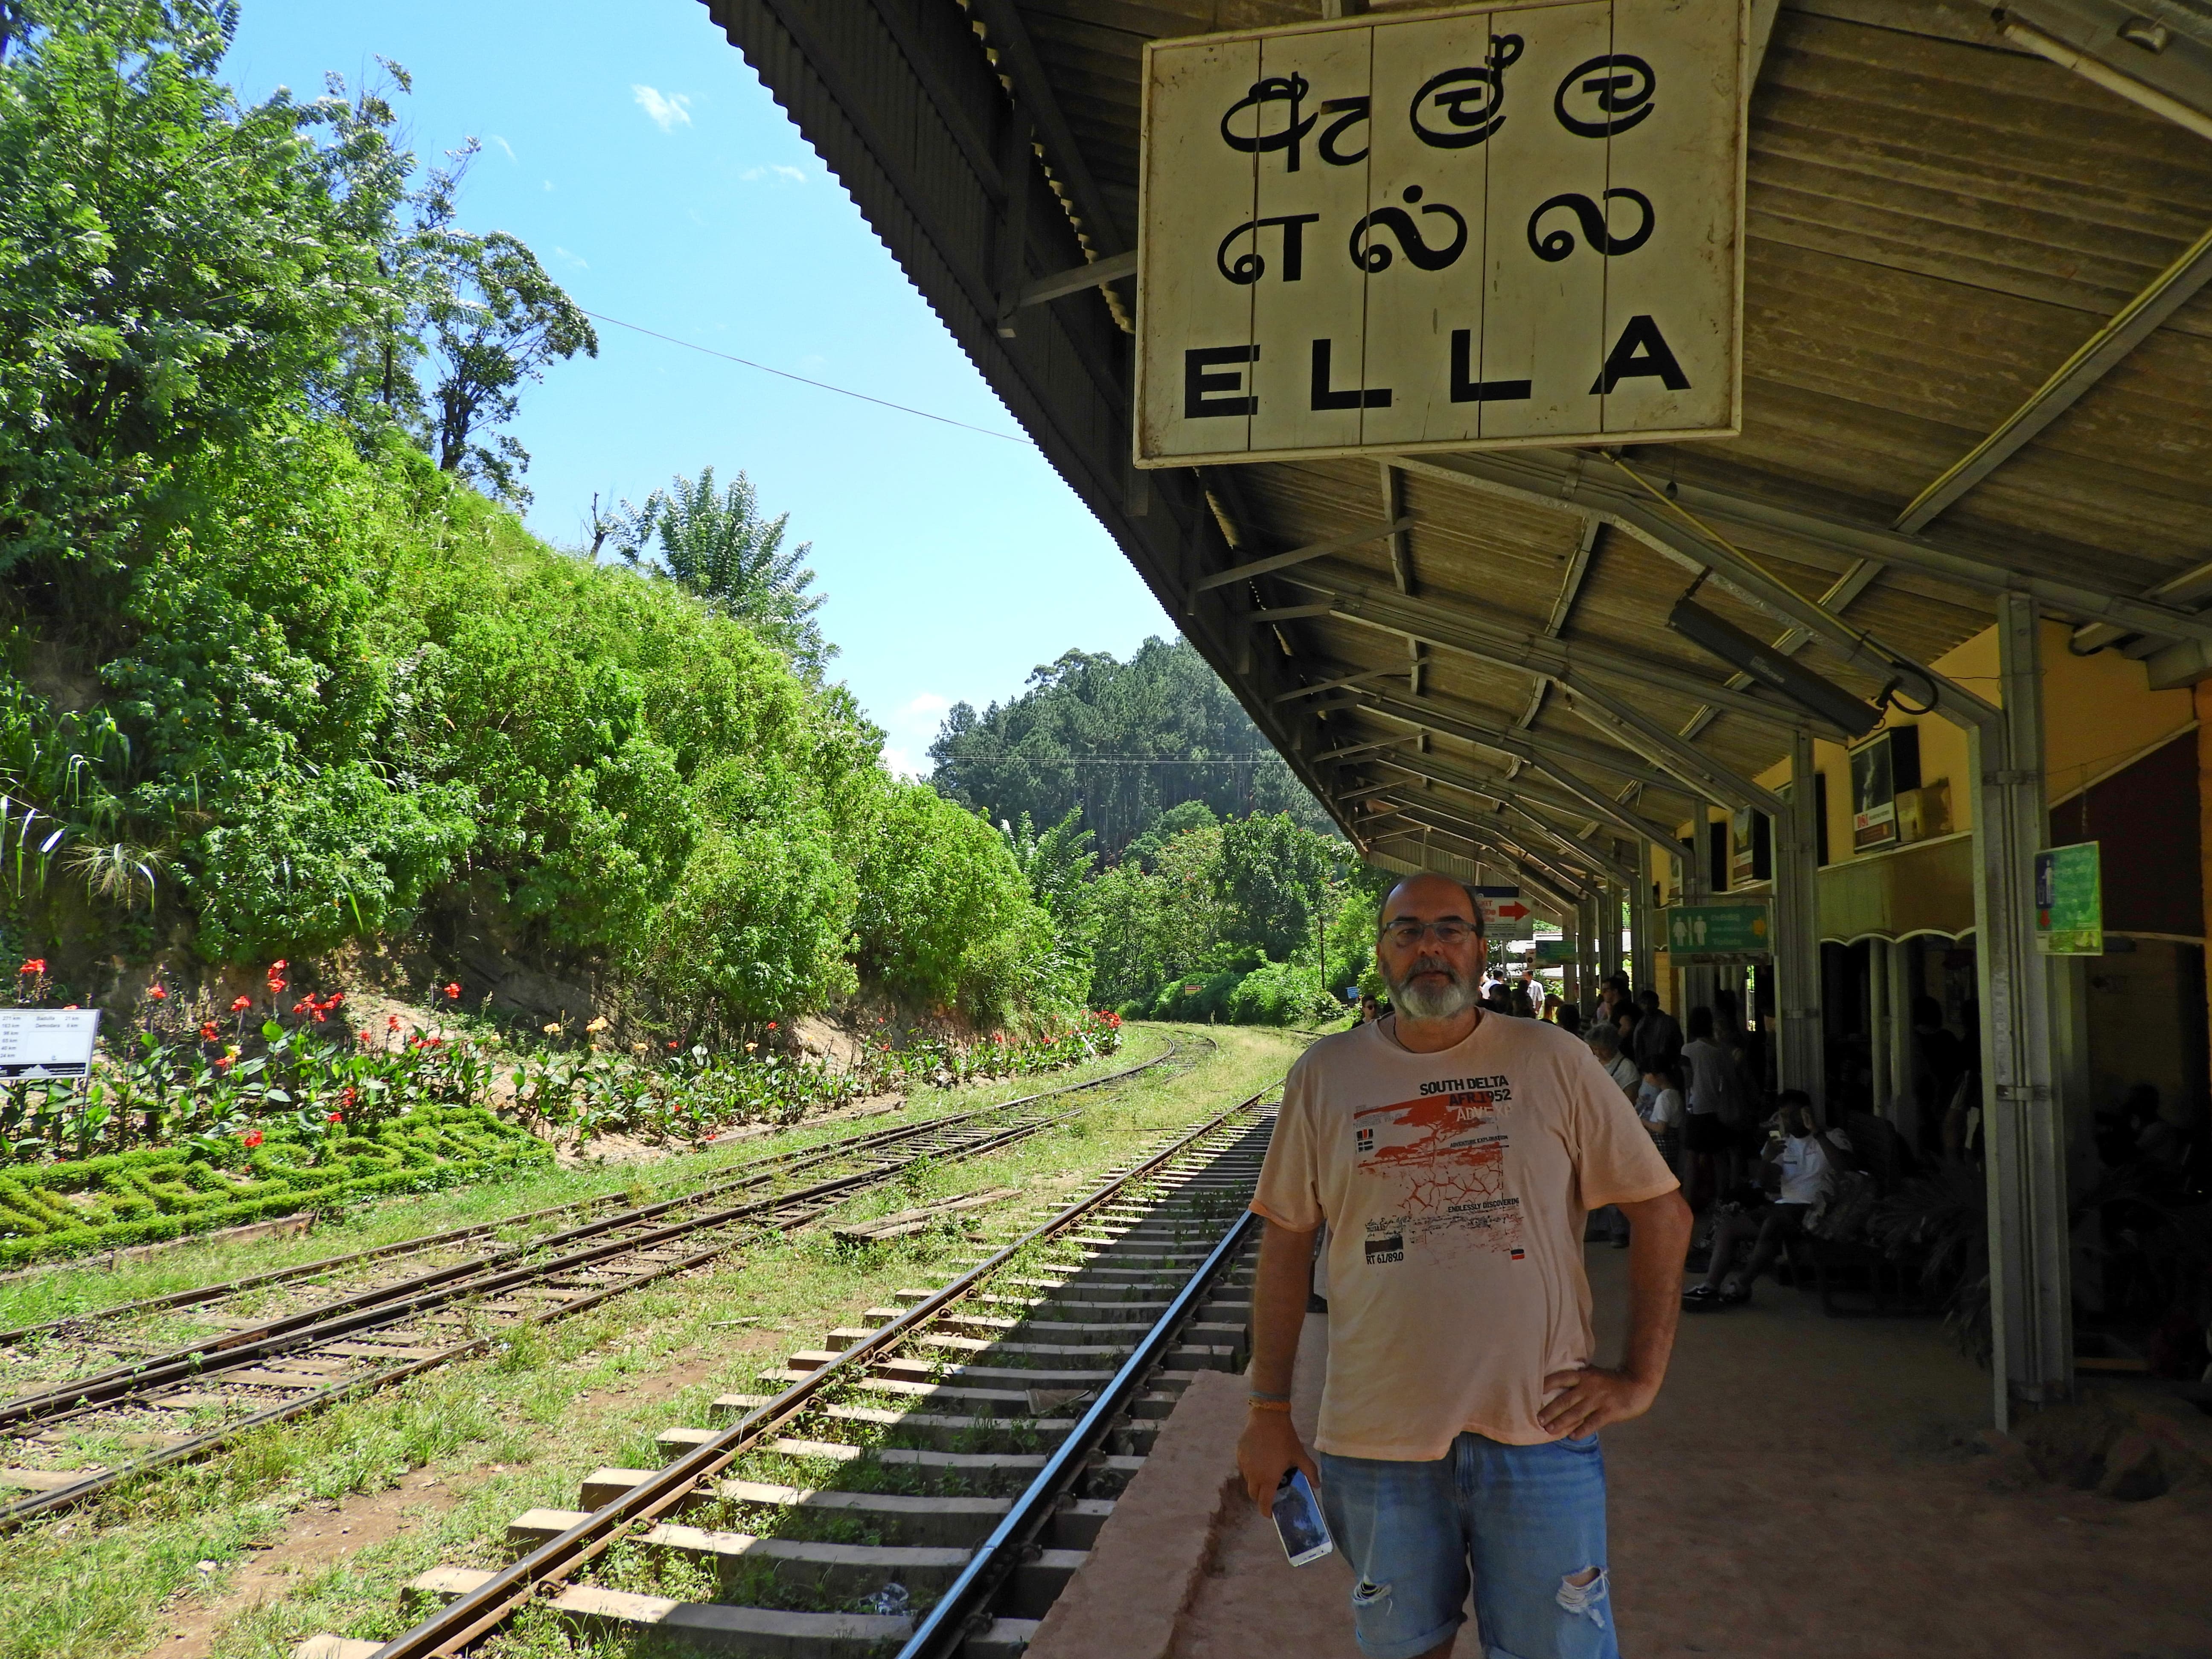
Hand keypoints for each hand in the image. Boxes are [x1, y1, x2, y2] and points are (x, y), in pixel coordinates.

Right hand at [1237, 1406, 1318, 1512]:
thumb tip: (1317, 1486)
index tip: (1270, 1513)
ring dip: (1256, 1482)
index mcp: (1268, 1479)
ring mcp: (1244, 1465)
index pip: (1263, 1503)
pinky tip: (1259, 1460)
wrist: (1267, 1416)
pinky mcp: (1239, 1454)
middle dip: (1261, 1497)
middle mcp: (1253, 1475)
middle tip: (1271, 1491)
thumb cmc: (1285, 1438)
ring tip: (1266, 1473)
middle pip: (1253, 1494)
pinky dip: (1251, 1469)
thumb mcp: (1299, 1455)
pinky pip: (1244, 1468)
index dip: (1266, 1511)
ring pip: (1248, 1481)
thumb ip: (1309, 1472)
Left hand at [1537, 1365, 1658, 1438]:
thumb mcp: (1594, 1374)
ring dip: (1561, 1422)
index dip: (1548, 1383)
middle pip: (1565, 1399)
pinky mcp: (1609, 1412)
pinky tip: (1572, 1436)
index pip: (1561, 1378)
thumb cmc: (1612, 1380)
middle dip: (1551, 1410)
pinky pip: (1592, 1423)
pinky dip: (1581, 1430)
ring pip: (1576, 1413)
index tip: (1535, 1392)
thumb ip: (1579, 1379)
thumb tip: (1559, 1384)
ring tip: (1549, 1430)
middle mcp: (1589, 1387)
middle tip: (1538, 1419)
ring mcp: (1599, 1400)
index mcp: (1584, 1376)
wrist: (1637, 1384)